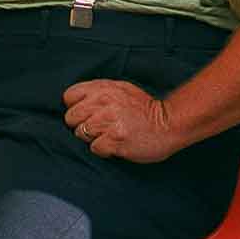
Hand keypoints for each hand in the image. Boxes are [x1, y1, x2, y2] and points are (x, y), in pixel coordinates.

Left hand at [62, 80, 181, 162]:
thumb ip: (100, 92)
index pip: (69, 96)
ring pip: (81, 133)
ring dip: (93, 138)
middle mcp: (104, 102)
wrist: (169, 124)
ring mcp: (109, 121)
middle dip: (81, 125)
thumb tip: (77, 101)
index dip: (75, 107)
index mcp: (104, 88)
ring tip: (109, 136)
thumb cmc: (145, 109)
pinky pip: (94, 148)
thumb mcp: (122, 89)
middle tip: (98, 128)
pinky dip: (103, 150)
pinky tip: (115, 145)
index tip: (86, 113)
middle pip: (71, 117)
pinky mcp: (115, 139)